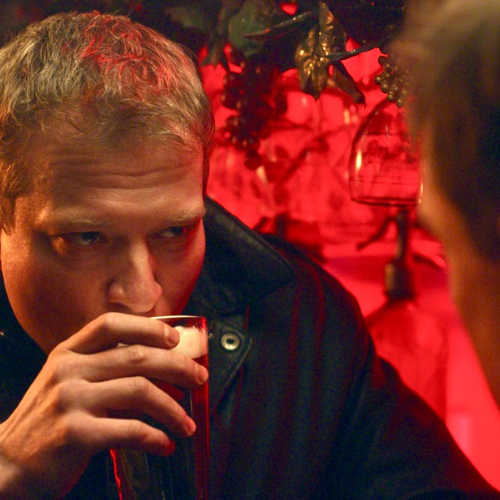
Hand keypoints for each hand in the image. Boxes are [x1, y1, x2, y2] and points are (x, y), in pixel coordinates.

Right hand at [0, 312, 207, 498]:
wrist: (7, 463)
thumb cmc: (50, 419)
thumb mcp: (71, 383)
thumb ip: (109, 370)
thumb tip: (165, 369)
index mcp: (68, 352)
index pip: (111, 324)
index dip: (148, 327)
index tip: (175, 338)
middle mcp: (68, 370)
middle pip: (137, 356)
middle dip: (177, 366)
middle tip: (199, 379)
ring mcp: (70, 400)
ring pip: (140, 390)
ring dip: (172, 409)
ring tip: (187, 423)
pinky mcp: (75, 434)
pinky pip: (130, 430)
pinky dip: (155, 437)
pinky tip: (165, 444)